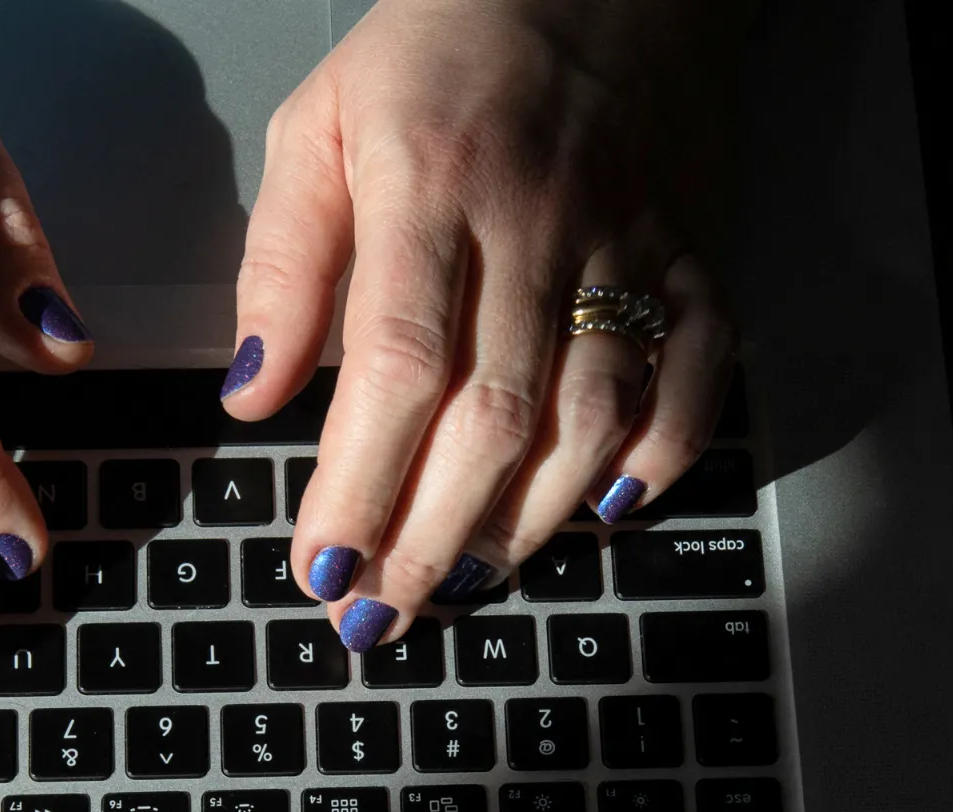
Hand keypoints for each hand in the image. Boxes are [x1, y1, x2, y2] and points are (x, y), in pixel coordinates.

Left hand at [224, 0, 747, 649]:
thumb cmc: (447, 49)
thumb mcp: (319, 125)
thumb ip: (283, 264)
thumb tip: (254, 399)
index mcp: (430, 183)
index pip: (394, 368)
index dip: (358, 485)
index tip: (321, 567)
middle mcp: (538, 222)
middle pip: (492, 418)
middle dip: (429, 538)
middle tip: (381, 614)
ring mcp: (629, 242)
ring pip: (593, 416)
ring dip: (529, 522)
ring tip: (466, 582)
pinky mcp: (694, 256)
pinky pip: (698, 376)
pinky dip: (662, 457)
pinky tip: (607, 514)